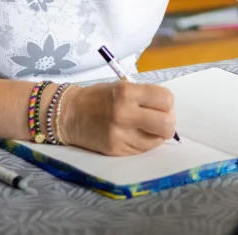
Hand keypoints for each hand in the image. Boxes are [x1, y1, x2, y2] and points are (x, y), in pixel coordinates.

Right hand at [59, 81, 175, 155]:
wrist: (69, 115)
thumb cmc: (98, 97)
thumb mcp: (121, 87)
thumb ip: (145, 97)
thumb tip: (168, 111)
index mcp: (127, 93)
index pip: (166, 99)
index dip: (167, 103)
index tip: (161, 105)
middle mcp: (125, 114)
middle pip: (166, 123)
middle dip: (168, 122)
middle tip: (161, 120)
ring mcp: (120, 135)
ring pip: (157, 140)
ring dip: (157, 135)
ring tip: (146, 128)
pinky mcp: (116, 150)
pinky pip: (143, 150)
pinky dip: (145, 143)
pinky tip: (135, 135)